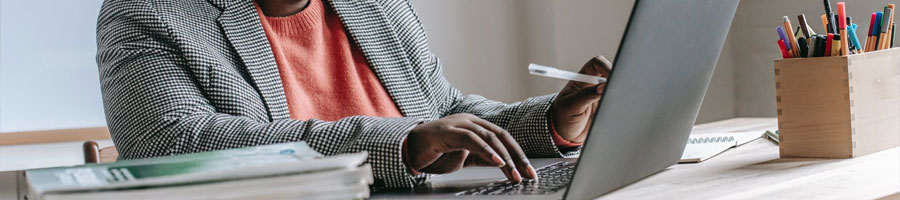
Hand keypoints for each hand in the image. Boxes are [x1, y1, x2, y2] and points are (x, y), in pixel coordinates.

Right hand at [406, 114, 536, 182]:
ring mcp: (459, 124)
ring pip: (489, 137)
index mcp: (475, 125)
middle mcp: (470, 121)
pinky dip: (487, 150)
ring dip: (504, 157)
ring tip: (514, 173)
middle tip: (527, 174)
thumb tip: (503, 164)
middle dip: (517, 156)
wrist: (408, 150)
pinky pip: (472, 139)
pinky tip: (497, 161)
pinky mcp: (448, 131)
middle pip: (500, 136)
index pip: (503, 137)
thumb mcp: (465, 158)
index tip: (528, 170)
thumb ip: (482, 157)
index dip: (518, 153)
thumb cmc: (435, 152)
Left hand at [550, 56, 612, 142]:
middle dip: (617, 80)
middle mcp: (594, 85)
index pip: (597, 64)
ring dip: (618, 94)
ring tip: (611, 104)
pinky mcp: (608, 107)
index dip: (606, 67)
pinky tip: (614, 111)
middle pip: (611, 73)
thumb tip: (603, 86)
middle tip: (617, 91)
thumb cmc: (562, 118)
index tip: (611, 78)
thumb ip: (586, 95)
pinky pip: (618, 102)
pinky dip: (620, 104)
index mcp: (582, 79)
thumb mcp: (571, 105)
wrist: (565, 136)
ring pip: (617, 88)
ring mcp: (602, 96)